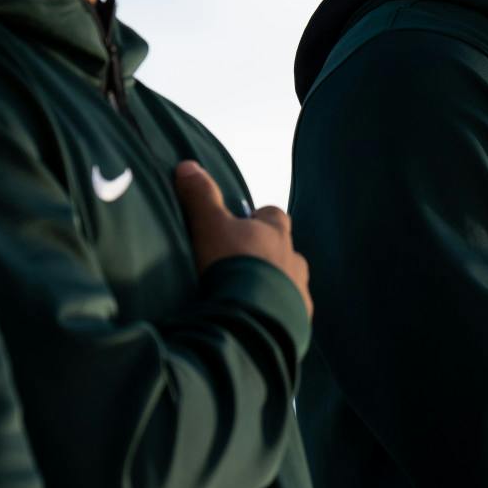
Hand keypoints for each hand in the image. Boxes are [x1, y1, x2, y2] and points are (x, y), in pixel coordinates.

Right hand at [174, 162, 311, 315]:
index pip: (272, 215)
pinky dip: (274, 316)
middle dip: (265, 256)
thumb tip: (187, 165)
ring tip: (245, 300)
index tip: (237, 229)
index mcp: (276, 232)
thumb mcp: (209, 227)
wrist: (251, 320)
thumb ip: (200, 197)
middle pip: (283, 251)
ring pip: (288, 283)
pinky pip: (288, 315)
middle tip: (237, 268)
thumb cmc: (231, 265)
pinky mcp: (298, 321)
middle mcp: (294, 259)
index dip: (255, 220)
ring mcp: (299, 292)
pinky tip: (254, 323)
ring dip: (271, 288)